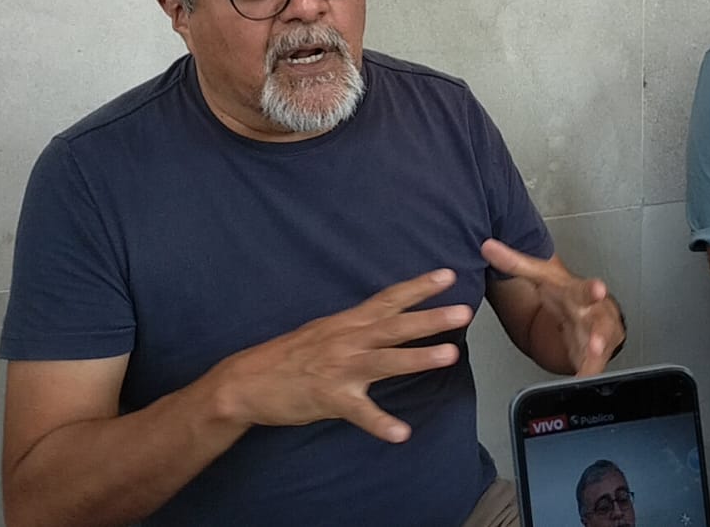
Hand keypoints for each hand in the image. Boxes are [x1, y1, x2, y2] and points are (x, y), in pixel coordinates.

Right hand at [207, 268, 471, 442]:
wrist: (246, 381)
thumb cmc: (288, 356)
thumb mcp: (323, 331)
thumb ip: (356, 326)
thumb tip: (387, 318)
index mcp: (347, 322)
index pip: (389, 299)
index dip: (418, 287)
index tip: (448, 275)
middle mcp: (347, 340)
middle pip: (395, 326)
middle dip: (430, 318)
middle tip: (463, 311)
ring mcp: (339, 369)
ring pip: (385, 360)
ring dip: (417, 357)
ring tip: (449, 355)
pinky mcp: (329, 398)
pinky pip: (360, 413)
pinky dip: (381, 423)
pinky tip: (401, 433)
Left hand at [481, 238, 624, 375]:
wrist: (586, 308)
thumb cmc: (566, 292)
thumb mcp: (541, 276)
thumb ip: (515, 262)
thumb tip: (487, 247)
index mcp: (579, 293)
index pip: (585, 290)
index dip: (592, 290)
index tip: (598, 288)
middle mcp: (593, 314)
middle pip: (599, 321)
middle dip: (600, 331)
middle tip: (596, 341)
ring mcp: (597, 335)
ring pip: (601, 345)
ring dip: (596, 353)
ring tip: (592, 357)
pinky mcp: (595, 355)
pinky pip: (593, 366)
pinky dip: (588, 373)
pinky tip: (581, 379)